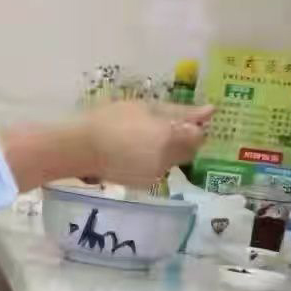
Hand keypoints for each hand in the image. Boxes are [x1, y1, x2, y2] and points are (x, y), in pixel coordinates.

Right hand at [84, 100, 213, 187]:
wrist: (80, 148)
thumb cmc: (110, 120)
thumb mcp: (145, 107)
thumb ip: (180, 112)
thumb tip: (210, 111)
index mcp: (169, 137)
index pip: (198, 136)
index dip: (193, 127)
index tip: (180, 120)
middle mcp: (167, 159)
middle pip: (190, 151)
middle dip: (183, 140)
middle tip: (162, 128)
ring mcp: (156, 174)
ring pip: (174, 161)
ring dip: (168, 150)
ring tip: (143, 139)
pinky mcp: (144, 183)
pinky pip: (159, 170)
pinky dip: (154, 161)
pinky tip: (134, 152)